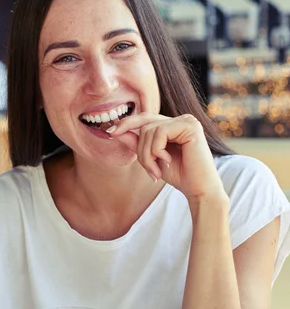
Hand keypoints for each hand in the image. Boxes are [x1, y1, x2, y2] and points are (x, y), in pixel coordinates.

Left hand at [108, 113, 225, 200]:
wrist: (198, 190)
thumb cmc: (179, 175)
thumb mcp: (152, 158)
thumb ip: (136, 143)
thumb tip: (115, 130)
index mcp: (174, 124)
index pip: (144, 118)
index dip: (126, 124)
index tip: (110, 133)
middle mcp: (181, 119)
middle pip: (144, 125)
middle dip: (141, 150)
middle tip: (149, 170)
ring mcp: (187, 120)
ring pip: (149, 130)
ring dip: (148, 155)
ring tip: (157, 170)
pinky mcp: (190, 126)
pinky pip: (160, 133)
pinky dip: (157, 150)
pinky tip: (167, 161)